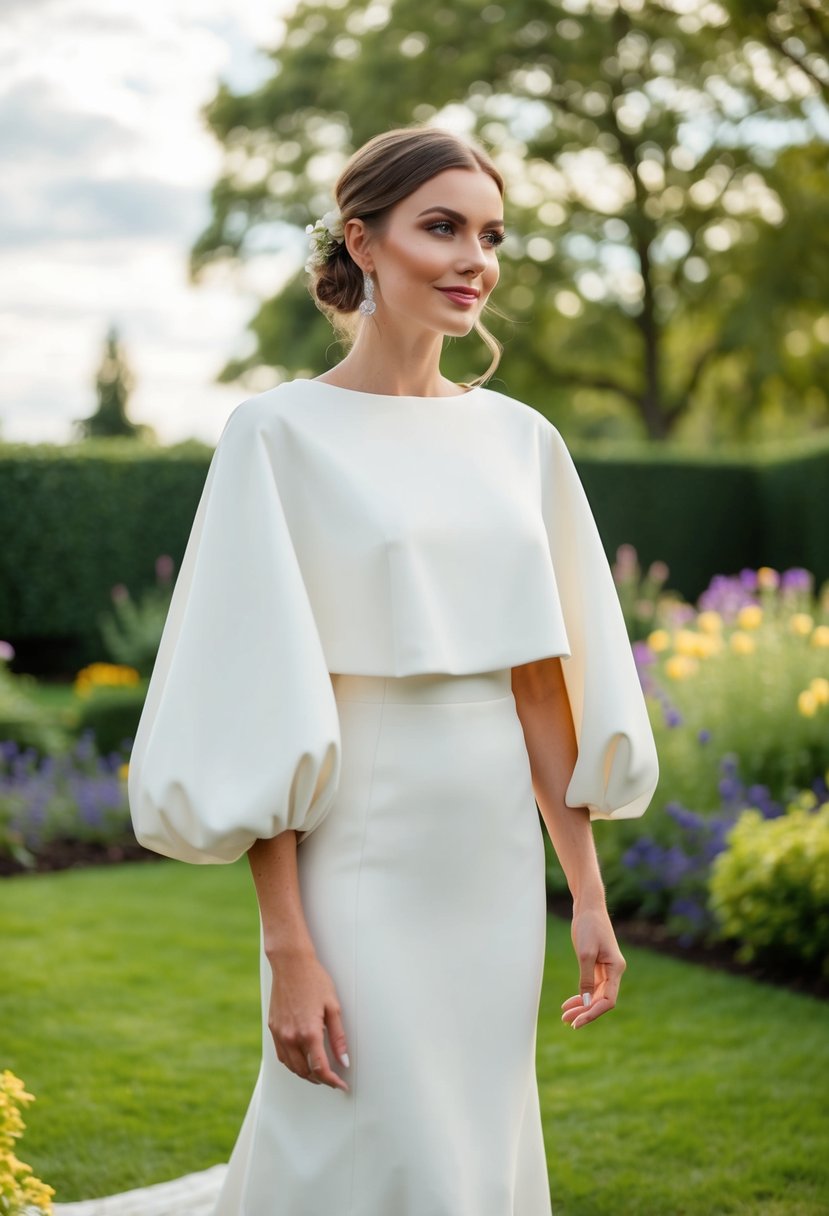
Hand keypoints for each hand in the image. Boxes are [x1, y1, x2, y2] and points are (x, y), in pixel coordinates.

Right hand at [268, 948, 349, 1090]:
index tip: (342, 1085)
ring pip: (292, 1067)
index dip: (333, 1081)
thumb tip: (344, 1061)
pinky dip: (292, 1064)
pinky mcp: (272, 1028)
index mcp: (309, 1032)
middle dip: (321, 1079)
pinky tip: (302, 1060)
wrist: (291, 964)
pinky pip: (282, 1056)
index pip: (321, 1069)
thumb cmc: (315, 981)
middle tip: (333, 1079)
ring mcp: (279, 1034)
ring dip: (306, 1074)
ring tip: (319, 1073)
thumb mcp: (333, 1007)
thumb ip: (339, 1038)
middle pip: (305, 1071)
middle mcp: (291, 1036)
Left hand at [561, 903, 625, 1029]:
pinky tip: (569, 1003)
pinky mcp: (596, 965)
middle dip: (585, 1012)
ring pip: (595, 995)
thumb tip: (586, 1002)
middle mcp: (613, 971)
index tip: (578, 1021)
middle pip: (601, 1000)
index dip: (593, 1013)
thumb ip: (586, 978)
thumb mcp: (585, 953)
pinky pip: (590, 987)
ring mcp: (606, 969)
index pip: (608, 1000)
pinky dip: (580, 996)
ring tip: (565, 1016)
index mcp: (616, 969)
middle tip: (567, 1021)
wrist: (588, 907)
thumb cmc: (589, 926)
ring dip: (581, 1006)